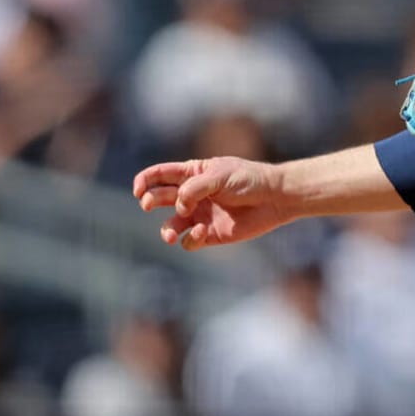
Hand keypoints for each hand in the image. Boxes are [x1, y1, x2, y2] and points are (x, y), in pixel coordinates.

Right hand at [133, 157, 296, 250]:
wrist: (275, 198)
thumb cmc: (249, 180)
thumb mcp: (221, 175)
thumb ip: (195, 187)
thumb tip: (178, 205)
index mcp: (192, 174)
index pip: (160, 175)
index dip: (144, 181)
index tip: (139, 190)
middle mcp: (192, 195)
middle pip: (159, 199)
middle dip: (150, 202)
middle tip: (150, 205)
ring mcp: (199, 215)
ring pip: (170, 226)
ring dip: (166, 231)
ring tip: (171, 235)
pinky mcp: (210, 234)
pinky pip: (189, 241)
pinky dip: (190, 239)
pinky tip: (203, 231)